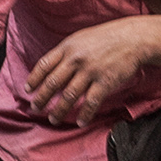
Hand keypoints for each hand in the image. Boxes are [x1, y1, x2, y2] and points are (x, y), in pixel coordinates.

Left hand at [22, 20, 160, 129]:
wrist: (132, 38)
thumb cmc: (106, 38)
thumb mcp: (81, 38)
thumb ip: (66, 53)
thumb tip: (51, 68)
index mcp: (68, 47)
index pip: (44, 65)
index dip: (34, 79)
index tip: (28, 90)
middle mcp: (76, 60)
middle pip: (52, 83)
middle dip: (42, 98)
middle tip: (35, 108)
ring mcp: (90, 71)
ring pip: (68, 96)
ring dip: (59, 110)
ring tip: (53, 119)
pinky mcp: (104, 82)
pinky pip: (90, 102)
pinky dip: (84, 115)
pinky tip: (80, 122)